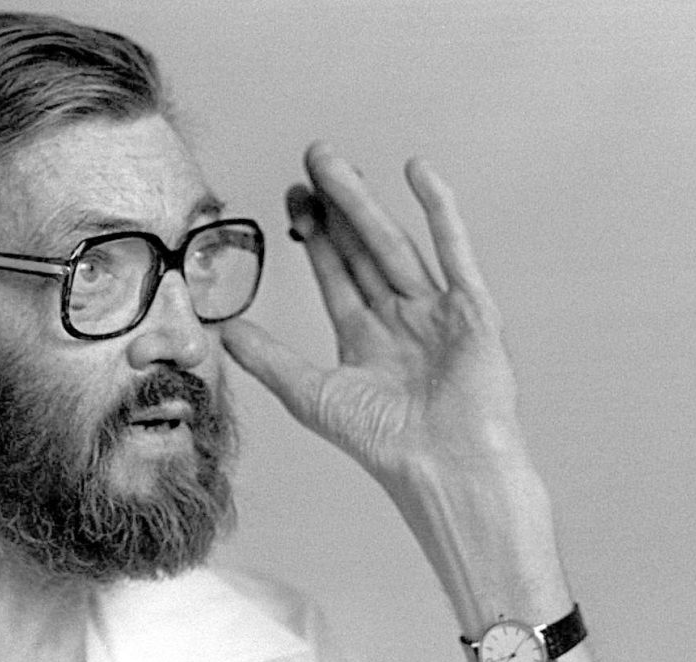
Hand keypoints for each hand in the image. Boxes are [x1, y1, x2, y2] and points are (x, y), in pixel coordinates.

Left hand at [221, 143, 614, 661]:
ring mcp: (438, 311)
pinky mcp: (474, 311)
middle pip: (363, 248)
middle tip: (312, 158)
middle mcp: (401, 319)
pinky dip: (440, 212)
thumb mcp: (311, 393)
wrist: (443, 469)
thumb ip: (267, 359)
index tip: (291, 196)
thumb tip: (221, 330)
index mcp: (366, 338)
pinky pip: (455, 252)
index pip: (337, 273)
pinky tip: (418, 172)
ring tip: (337, 159)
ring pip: (395, 243)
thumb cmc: (383, 442)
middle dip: (337, 205)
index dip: (315, 234)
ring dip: (367, 201)